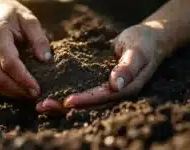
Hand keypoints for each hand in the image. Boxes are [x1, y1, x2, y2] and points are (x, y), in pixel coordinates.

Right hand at [0, 0, 51, 97]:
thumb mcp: (29, 19)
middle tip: (35, 95)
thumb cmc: (13, 15)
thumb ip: (39, 38)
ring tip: (29, 94)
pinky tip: (20, 90)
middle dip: (18, 90)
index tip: (37, 89)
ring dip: (12, 93)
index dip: (23, 79)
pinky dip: (6, 89)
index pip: (9, 63)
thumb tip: (45, 59)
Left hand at [36, 24, 167, 112]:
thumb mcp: (137, 51)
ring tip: (41, 104)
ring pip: (83, 99)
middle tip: (43, 106)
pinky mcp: (100, 81)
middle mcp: (115, 92)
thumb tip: (115, 85)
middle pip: (89, 103)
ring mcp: (107, 88)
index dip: (85, 100)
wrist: (148, 39)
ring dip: (62, 103)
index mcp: (126, 88)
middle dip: (66, 106)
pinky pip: (83, 89)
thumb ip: (128, 67)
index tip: (66, 101)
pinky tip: (53, 93)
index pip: (102, 97)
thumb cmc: (144, 42)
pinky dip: (68, 92)